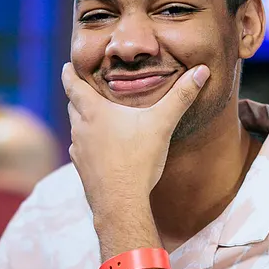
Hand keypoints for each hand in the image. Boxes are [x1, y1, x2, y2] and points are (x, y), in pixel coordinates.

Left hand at [62, 61, 207, 212]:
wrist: (120, 203)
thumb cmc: (137, 160)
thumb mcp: (162, 124)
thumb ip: (181, 96)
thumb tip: (202, 71)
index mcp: (94, 112)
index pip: (73, 86)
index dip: (68, 74)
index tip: (66, 66)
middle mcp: (81, 128)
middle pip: (73, 105)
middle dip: (77, 95)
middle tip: (84, 87)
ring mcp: (79, 150)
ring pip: (76, 128)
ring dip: (83, 120)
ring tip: (94, 116)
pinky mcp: (82, 169)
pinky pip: (81, 149)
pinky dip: (88, 143)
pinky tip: (101, 147)